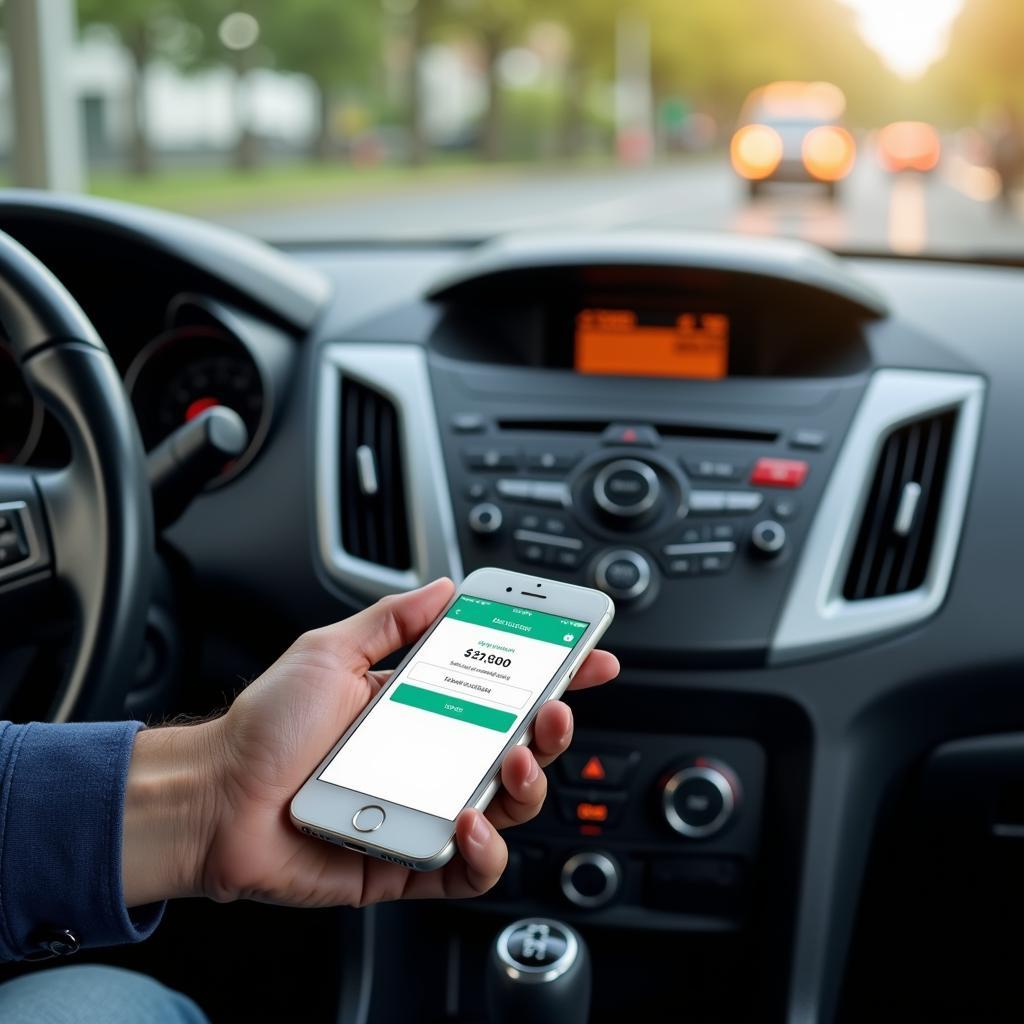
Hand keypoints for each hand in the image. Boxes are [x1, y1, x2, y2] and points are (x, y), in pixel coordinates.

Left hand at [122, 578, 618, 907]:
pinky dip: (484, 850)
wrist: (213, 798)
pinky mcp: (411, 863)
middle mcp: (433, 760)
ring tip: (515, 761)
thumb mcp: (330, 651)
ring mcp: (426, 812)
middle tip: (553, 708)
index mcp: (422, 708)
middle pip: (520, 749)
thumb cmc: (264, 727)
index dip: (552, 673)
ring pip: (508, 809)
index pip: (503, 688)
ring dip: (529, 784)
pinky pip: (468, 868)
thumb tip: (443, 587)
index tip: (588, 655)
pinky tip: (468, 820)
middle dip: (553, 727)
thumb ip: (391, 620)